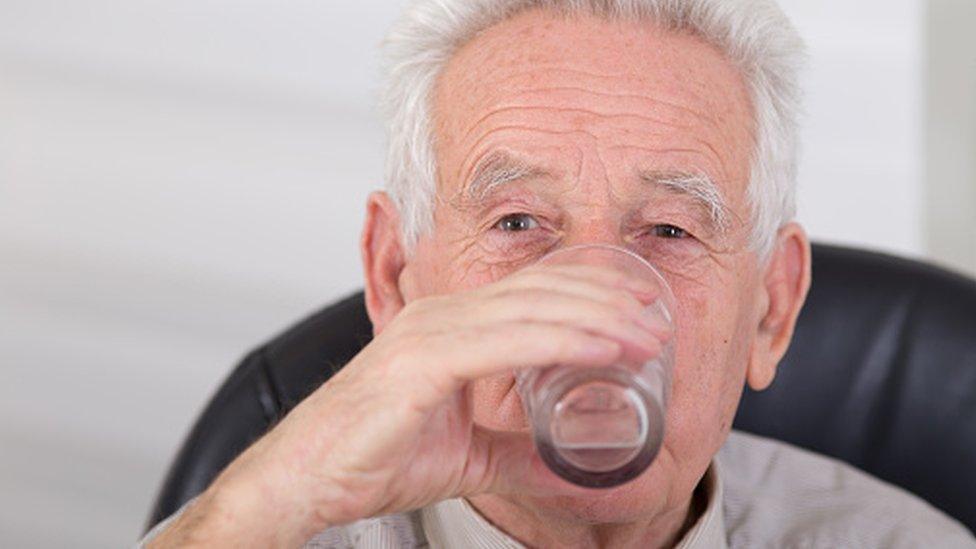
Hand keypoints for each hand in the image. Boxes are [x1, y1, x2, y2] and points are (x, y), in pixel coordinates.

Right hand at [148, 263, 665, 547]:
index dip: (588, 290)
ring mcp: (429, 332)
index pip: (531, 293)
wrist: (308, 479)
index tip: (639, 302)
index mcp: (449, 327)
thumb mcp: (466, 459)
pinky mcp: (420, 361)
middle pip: (539, 289)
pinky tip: (604, 347)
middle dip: (606, 296)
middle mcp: (441, 316)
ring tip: (648, 332)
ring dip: (598, 318)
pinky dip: (561, 340)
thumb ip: (518, 458)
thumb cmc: (373, 457)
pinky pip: (504, 341)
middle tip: (658, 312)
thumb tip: (569, 471)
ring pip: (531, 309)